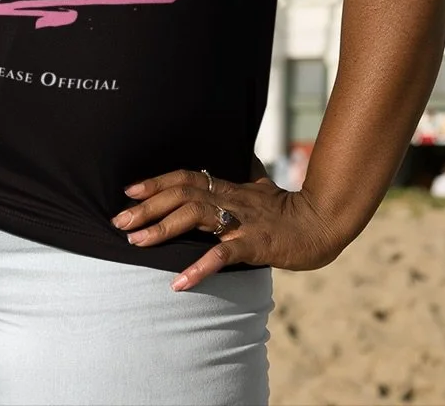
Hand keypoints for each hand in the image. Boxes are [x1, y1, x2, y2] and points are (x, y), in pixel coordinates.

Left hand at [111, 164, 344, 290]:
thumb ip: (251, 178)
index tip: (129, 191)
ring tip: (136, 243)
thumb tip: (246, 162)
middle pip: (183, 194)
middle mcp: (232, 200)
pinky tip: (178, 282)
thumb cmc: (293, 211)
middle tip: (119, 221)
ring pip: (196, 216)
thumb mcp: (267, 189)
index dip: (157, 182)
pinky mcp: (256, 244)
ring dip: (162, 229)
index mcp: (231, 189)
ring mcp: (243, 221)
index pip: (188, 178)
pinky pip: (222, 255)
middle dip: (148, 206)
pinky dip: (199, 268)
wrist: (325, 224)